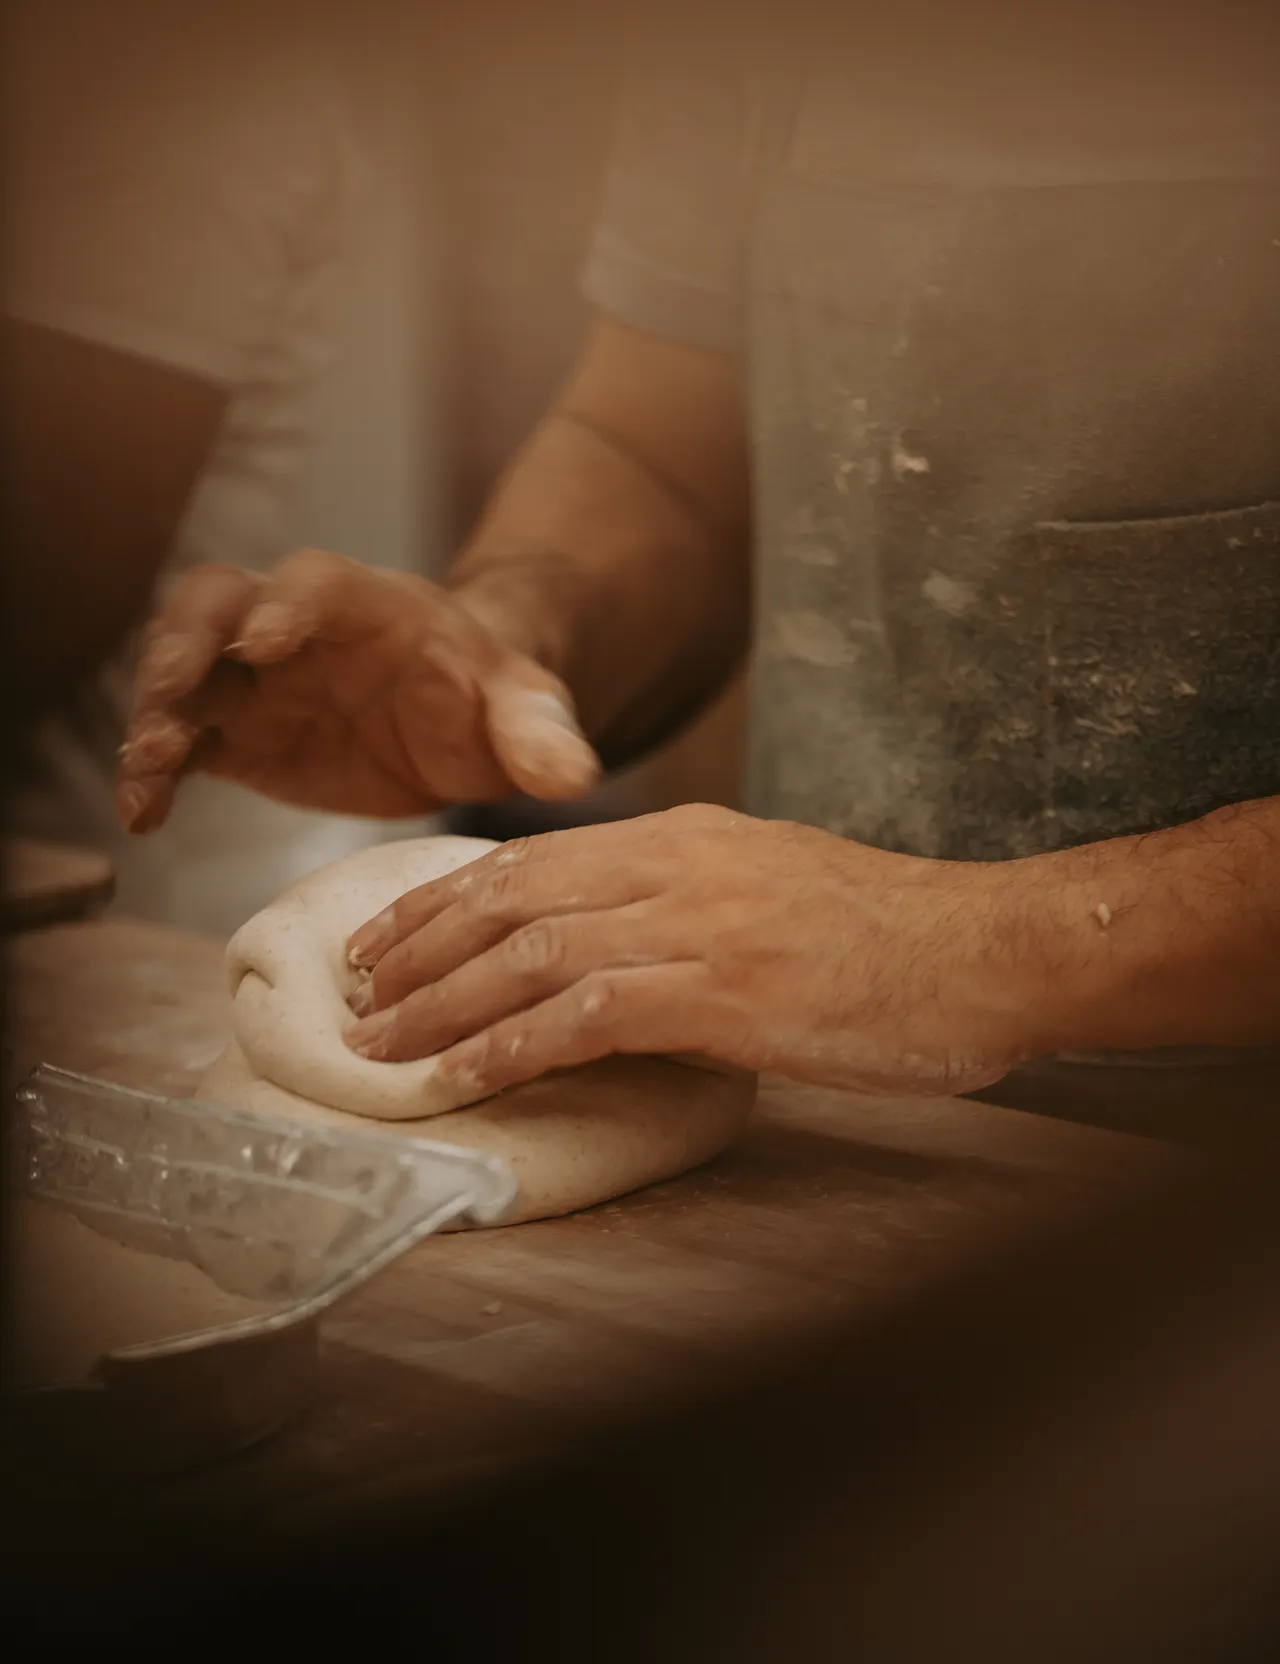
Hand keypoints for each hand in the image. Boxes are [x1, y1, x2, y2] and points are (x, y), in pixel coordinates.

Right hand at [116, 549, 598, 831]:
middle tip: (174, 689)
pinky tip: (140, 817)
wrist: (456, 727)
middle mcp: (293, 627)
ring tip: (147, 767)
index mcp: (368, 604)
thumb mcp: (525, 712)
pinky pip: (180, 741)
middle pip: (216, 601)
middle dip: (188, 638)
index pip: (314, 583)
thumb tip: (575, 774)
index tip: (265, 642)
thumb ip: (540, 735)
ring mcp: (253, 678)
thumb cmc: (488, 701)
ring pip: (180, 666)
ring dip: (155, 709)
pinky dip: (152, 773)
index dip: (286, 604)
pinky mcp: (234, 733)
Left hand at [341, 803, 1031, 1101]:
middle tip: (352, 992)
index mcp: (687, 837)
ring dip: (440, 1003)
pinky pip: (587, 1014)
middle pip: (512, 893)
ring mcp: (700, 923)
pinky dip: (510, 1046)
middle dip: (417, 946)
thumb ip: (690, 911)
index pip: (534, 856)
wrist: (989, 949)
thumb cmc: (894, 939)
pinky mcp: (726, 990)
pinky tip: (460, 1078)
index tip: (387, 937)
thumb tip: (615, 963)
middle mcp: (679, 864)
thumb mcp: (775, 895)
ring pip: (531, 950)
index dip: (445, 899)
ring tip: (376, 1045)